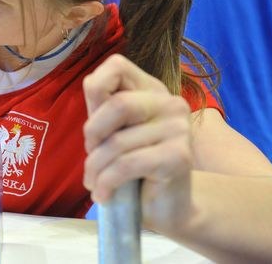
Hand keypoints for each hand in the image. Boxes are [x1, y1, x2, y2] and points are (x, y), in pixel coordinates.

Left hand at [83, 54, 192, 232]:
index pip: (117, 65)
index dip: (96, 89)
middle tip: (91, 158)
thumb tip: (91, 84)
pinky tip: (104, 194)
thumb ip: (103, 107)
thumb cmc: (137, 168)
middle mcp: (170, 102)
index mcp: (151, 89)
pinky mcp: (180, 156)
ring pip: (118, 142)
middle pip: (117, 104)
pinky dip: (107, 182)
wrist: (169, 207)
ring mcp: (179, 128)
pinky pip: (128, 164)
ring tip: (95, 183)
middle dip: (92, 134)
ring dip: (96, 168)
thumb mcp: (115, 132)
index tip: (93, 123)